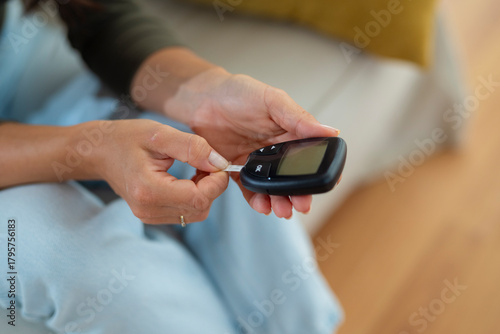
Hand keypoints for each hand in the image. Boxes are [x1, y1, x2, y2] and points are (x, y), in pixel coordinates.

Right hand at [89, 119, 228, 224]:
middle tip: (206, 162)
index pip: (199, 199)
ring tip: (196, 168)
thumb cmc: (127, 138)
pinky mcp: (152, 216)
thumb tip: (220, 164)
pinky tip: (188, 178)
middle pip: (200, 208)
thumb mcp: (161, 134)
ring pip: (195, 213)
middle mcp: (148, 209)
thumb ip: (193, 148)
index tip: (217, 162)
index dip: (216, 182)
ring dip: (204, 192)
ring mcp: (149, 216)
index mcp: (149, 190)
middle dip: (212, 186)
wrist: (99, 151)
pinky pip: (185, 213)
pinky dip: (194, 196)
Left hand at [166, 69, 339, 217]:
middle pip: (293, 178)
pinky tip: (262, 205)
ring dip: (280, 201)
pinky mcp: (238, 172)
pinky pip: (250, 190)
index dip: (320, 172)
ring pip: (274, 188)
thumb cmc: (237, 93)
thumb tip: (330, 131)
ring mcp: (258, 163)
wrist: (202, 100)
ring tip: (282, 209)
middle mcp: (276, 150)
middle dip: (299, 194)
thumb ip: (299, 118)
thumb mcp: (272, 100)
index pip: (311, 156)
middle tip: (301, 204)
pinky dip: (257, 200)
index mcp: (290, 132)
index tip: (327, 185)